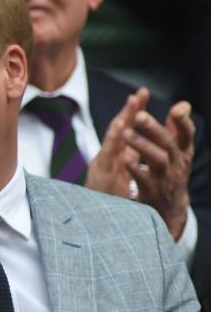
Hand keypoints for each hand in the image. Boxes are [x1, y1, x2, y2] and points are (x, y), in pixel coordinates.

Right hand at [86, 88, 144, 196]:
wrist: (95, 224)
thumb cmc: (108, 202)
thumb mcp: (121, 180)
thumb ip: (126, 162)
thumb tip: (133, 145)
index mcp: (116, 159)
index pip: (125, 131)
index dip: (133, 113)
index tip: (141, 95)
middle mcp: (108, 159)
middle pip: (119, 131)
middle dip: (130, 111)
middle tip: (140, 93)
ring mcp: (103, 166)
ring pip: (113, 139)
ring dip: (123, 119)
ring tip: (132, 103)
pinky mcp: (100, 175)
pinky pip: (108, 154)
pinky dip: (113, 139)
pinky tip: (120, 126)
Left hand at [124, 96, 193, 239]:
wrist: (169, 208)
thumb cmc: (172, 171)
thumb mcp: (178, 151)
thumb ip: (177, 128)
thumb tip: (183, 104)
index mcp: (183, 152)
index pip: (187, 134)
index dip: (184, 122)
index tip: (177, 109)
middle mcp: (177, 163)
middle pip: (168, 144)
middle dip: (154, 129)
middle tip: (139, 115)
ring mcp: (165, 177)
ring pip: (157, 159)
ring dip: (142, 145)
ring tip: (126, 133)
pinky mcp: (151, 190)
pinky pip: (143, 178)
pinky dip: (134, 168)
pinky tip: (125, 157)